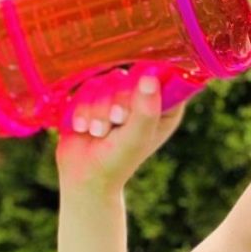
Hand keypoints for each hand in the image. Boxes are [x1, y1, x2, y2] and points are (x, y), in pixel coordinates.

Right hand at [55, 65, 187, 193]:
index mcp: (167, 107)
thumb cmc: (117, 161)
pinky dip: (83, 107)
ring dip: (98, 108)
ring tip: (96, 132)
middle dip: (117, 101)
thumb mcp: (136, 138)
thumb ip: (145, 111)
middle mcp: (147, 96)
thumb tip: (149, 79)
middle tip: (116, 121)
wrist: (84, 175)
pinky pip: (89, 85)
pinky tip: (82, 127)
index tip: (133, 103)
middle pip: (133, 76)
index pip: (167, 77)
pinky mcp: (98, 94)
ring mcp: (121, 94)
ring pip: (108, 79)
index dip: (149, 84)